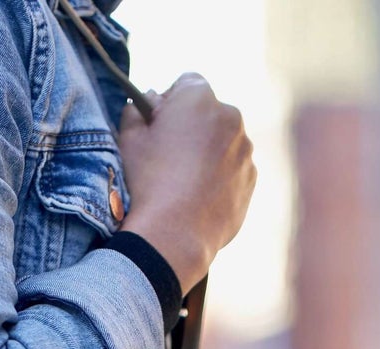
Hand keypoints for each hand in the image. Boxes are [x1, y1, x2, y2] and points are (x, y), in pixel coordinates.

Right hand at [116, 74, 256, 289]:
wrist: (175, 234)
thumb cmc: (148, 182)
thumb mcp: (128, 140)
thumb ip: (135, 112)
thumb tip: (142, 104)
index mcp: (199, 98)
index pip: (186, 82)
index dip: (169, 101)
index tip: (158, 123)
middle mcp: (230, 117)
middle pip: (209, 111)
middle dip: (191, 125)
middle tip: (168, 154)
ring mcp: (245, 149)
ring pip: (223, 140)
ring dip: (207, 150)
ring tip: (182, 180)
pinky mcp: (251, 178)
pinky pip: (233, 167)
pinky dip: (219, 175)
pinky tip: (197, 196)